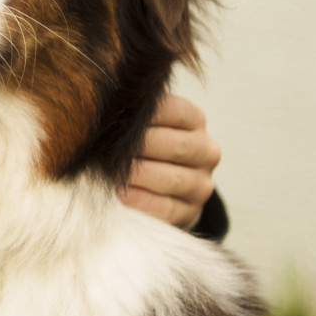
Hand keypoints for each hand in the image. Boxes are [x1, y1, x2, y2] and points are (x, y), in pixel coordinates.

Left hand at [118, 94, 220, 229]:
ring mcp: (201, 183)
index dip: (147, 114)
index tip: (118, 115)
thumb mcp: (147, 123)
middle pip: (176, 145)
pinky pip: (168, 208)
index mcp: (195, 121)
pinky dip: (143, 201)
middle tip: (110, 146)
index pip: (177, 112)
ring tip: (112, 171)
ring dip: (140, 174)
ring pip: (173, 178)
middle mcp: (205, 151)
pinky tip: (122, 194)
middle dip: (140, 146)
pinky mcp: (191, 211)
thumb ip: (137, 113)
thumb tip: (110, 104)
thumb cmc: (146, 144)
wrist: (164, 186)